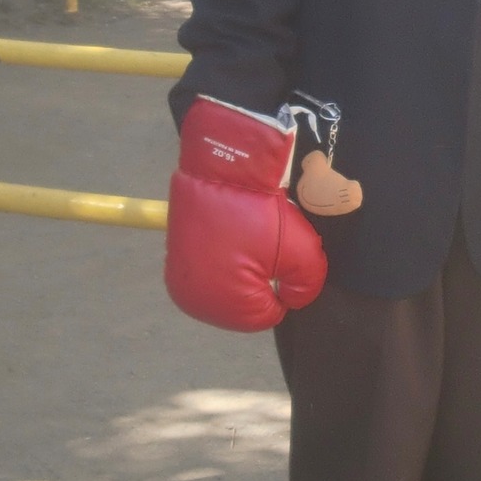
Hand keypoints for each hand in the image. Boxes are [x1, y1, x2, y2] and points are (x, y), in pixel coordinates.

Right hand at [165, 97, 326, 331]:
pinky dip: (221, 262)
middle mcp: (193, 301)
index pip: (267, 314)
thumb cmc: (261, 211)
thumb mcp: (304, 252)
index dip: (282, 286)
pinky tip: (228, 239)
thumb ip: (307, 287)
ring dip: (240, 272)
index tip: (279, 255)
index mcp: (224, 306)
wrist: (224, 166)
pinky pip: (208, 273)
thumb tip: (293, 299)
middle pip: (243, 305)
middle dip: (259, 280)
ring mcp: (178, 280)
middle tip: (262, 246)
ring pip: (225, 289)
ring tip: (245, 241)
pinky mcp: (173, 260)